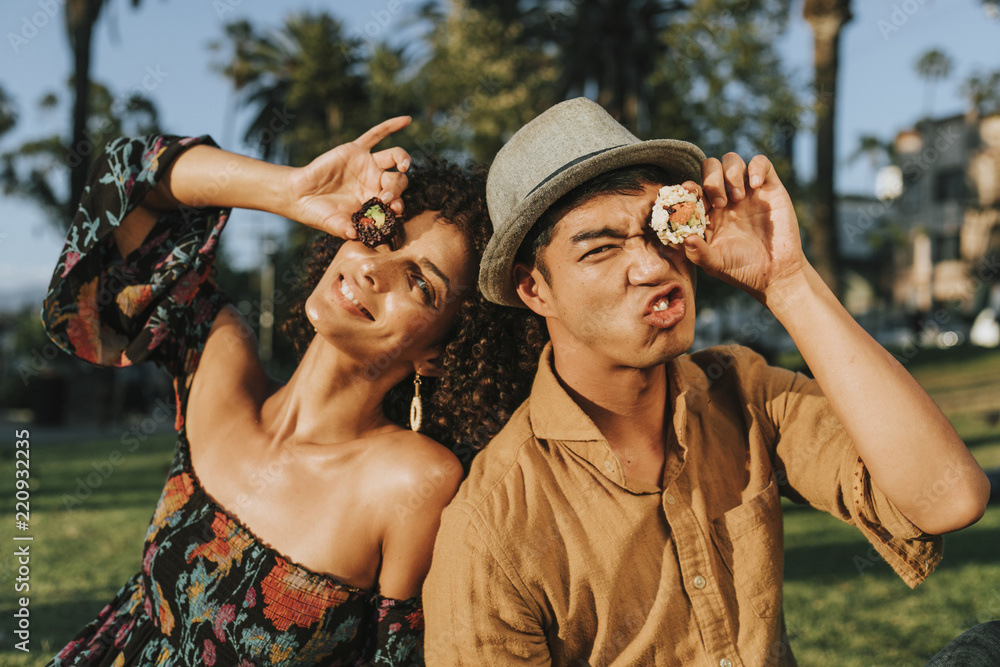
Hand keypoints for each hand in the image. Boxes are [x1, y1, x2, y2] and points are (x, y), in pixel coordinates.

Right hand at [285, 116, 411, 237]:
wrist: (299, 196)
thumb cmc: (318, 213)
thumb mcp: (334, 224)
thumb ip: (345, 229)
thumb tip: (354, 234)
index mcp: (375, 201)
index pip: (396, 201)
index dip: (398, 204)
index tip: (394, 209)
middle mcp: (375, 182)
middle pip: (398, 180)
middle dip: (396, 188)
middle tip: (385, 197)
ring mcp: (367, 165)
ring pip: (393, 157)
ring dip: (403, 159)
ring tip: (404, 165)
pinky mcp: (356, 150)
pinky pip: (376, 135)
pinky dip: (390, 126)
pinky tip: (407, 120)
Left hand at [680, 153, 806, 304]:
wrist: (776, 273)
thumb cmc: (742, 269)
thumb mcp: (715, 265)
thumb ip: (698, 253)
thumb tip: (684, 239)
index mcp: (708, 212)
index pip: (693, 188)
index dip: (689, 188)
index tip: (689, 193)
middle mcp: (725, 197)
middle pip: (710, 167)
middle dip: (711, 179)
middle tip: (721, 203)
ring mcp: (747, 191)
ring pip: (731, 160)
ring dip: (730, 174)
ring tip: (737, 198)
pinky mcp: (769, 188)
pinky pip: (761, 162)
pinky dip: (756, 167)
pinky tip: (755, 186)